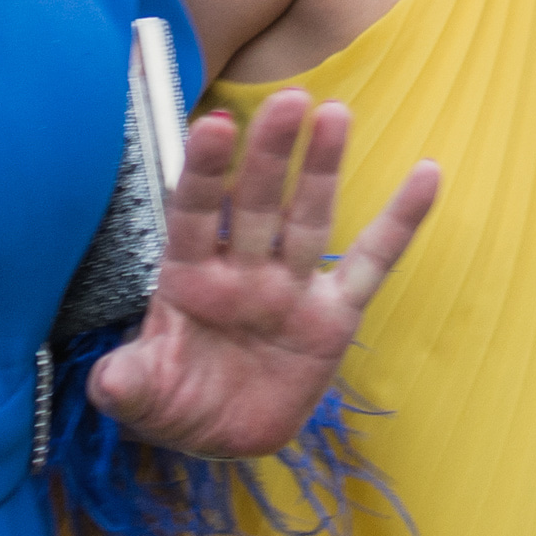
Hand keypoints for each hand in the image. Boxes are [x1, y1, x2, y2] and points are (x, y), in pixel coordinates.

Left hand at [90, 92, 436, 459]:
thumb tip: (109, 381)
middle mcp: (241, 270)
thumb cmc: (176, 400)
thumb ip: (128, 383)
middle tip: (286, 100)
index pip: (193, 216)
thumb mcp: (142, 397)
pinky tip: (426, 176)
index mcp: (188, 278)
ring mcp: (290, 287)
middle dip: (268, 154)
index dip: (204, 173)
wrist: (222, 435)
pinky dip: (401, 222)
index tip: (214, 126)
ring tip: (334, 114)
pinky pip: (372, 264)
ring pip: (308, 219)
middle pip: (255, 203)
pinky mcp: (334, 315)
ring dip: (321, 168)